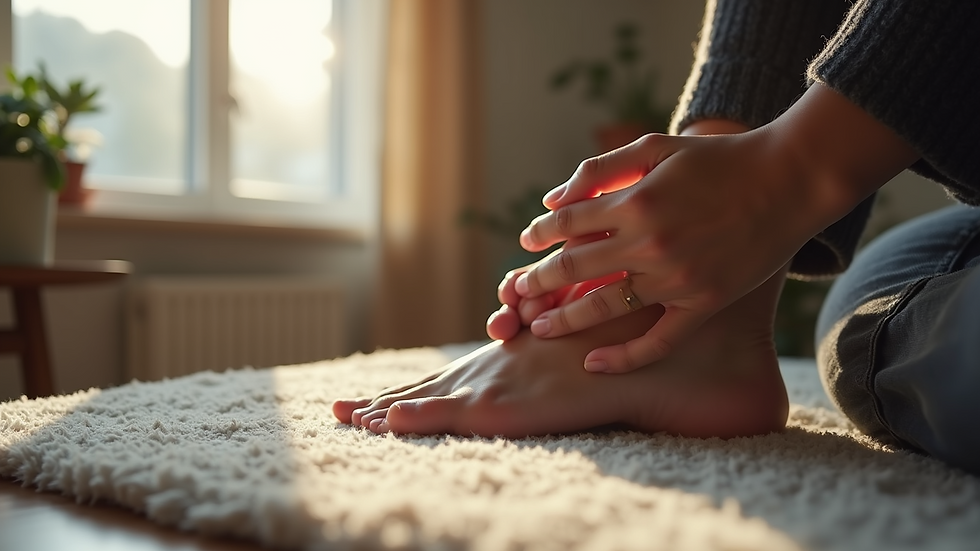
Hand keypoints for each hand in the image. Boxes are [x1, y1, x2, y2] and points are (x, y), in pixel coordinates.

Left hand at [514, 84, 918, 372]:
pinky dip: (624, 357)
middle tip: (518, 292)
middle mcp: (651, 242)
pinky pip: (657, 341)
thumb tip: (551, 199)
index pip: (568, 223)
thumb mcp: (656, 148)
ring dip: (565, 319)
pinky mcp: (703, 304)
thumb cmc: (718, 160)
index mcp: (637, 200)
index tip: (528, 244)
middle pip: (576, 267)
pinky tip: (594, 363)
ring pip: (606, 305)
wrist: (787, 181)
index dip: (540, 233)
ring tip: (539, 328)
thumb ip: (600, 170)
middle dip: (539, 280)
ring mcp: (677, 278)